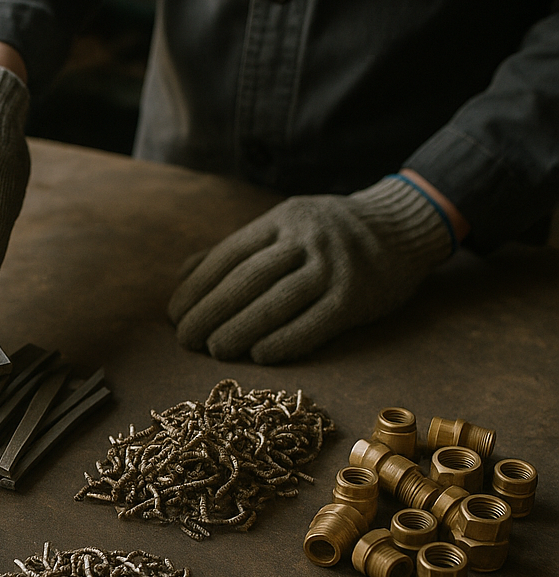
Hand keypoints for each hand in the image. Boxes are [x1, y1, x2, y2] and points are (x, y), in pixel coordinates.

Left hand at [168, 177, 454, 363]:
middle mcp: (304, 240)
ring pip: (276, 302)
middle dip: (210, 312)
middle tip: (185, 339)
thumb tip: (183, 274)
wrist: (402, 226)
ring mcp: (332, 267)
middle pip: (246, 280)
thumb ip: (235, 248)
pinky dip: (284, 341)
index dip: (196, 287)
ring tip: (215, 350)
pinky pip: (314, 324)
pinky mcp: (355, 297)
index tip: (173, 314)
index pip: (227, 255)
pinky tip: (259, 356)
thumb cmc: (329, 233)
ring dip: (240, 329)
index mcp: (280, 220)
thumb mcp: (283, 224)